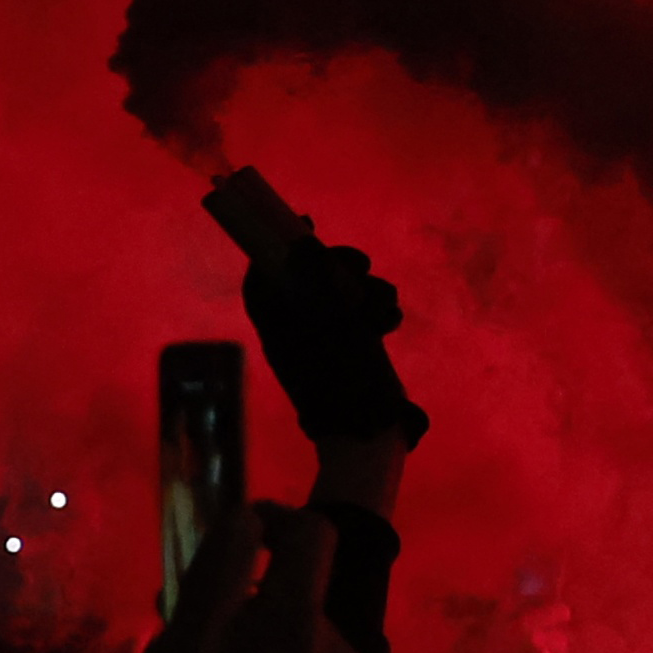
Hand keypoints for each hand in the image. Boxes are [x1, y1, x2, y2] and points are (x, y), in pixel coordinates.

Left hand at [242, 227, 427, 452]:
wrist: (366, 429)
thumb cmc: (338, 377)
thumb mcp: (324, 320)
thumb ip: (314, 276)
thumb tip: (303, 239)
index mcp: (276, 323)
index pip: (264, 276)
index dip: (276, 247)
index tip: (302, 223)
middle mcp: (299, 326)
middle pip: (311, 277)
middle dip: (339, 265)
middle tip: (358, 266)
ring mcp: (329, 336)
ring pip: (347, 292)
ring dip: (369, 291)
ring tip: (382, 312)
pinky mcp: (357, 346)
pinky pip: (367, 313)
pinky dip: (380, 312)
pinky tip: (389, 326)